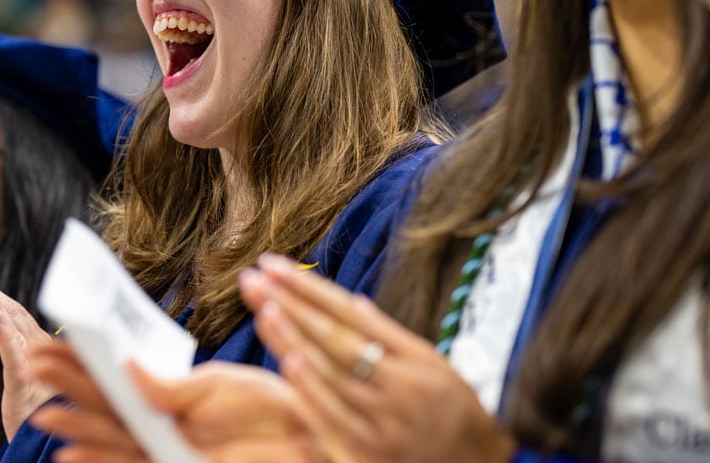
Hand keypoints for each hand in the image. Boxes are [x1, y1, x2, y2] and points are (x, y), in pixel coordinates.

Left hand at [0, 262, 55, 439]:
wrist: (49, 444)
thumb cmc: (42, 411)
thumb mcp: (29, 376)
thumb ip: (22, 353)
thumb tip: (13, 330)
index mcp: (36, 343)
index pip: (10, 310)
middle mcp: (37, 347)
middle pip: (9, 310)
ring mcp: (33, 362)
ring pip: (13, 327)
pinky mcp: (24, 384)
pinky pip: (13, 355)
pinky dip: (6, 334)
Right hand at [28, 341, 323, 462]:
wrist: (314, 436)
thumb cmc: (272, 408)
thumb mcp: (216, 387)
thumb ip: (168, 385)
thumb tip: (124, 366)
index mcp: (171, 397)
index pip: (115, 379)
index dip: (80, 363)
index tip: (48, 343)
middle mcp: (164, 426)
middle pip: (105, 408)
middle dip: (69, 389)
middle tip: (31, 366)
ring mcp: (170, 451)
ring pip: (112, 440)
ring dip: (76, 428)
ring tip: (44, 414)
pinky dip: (102, 461)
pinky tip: (71, 456)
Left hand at [242, 255, 514, 462]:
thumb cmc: (456, 417)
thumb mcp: (434, 367)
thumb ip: (389, 336)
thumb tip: (351, 301)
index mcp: (413, 357)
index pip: (350, 314)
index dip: (309, 288)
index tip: (274, 265)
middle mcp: (400, 384)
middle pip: (336, 336)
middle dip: (291, 304)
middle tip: (253, 277)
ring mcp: (385, 420)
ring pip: (333, 371)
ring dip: (294, 338)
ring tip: (262, 307)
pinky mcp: (372, 453)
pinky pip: (337, 418)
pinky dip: (312, 390)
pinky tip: (288, 362)